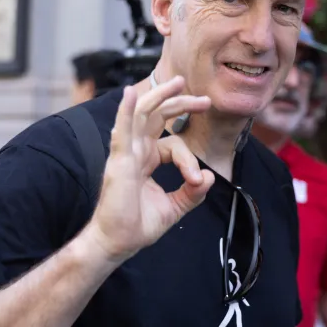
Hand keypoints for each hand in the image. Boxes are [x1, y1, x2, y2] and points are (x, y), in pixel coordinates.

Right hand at [87, 77, 214, 260]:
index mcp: (146, 159)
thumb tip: (209, 177)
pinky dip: (125, 111)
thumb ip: (192, 193)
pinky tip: (130, 94)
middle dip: (180, 103)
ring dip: (160, 96)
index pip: (173, 143)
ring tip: (178, 82)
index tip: (197, 180)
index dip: (189, 159)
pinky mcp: (119, 161)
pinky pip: (122, 131)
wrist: (117, 244)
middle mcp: (135, 151)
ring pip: (142, 114)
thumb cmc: (136, 226)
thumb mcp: (173, 207)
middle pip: (157, 116)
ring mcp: (126, 154)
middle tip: (204, 99)